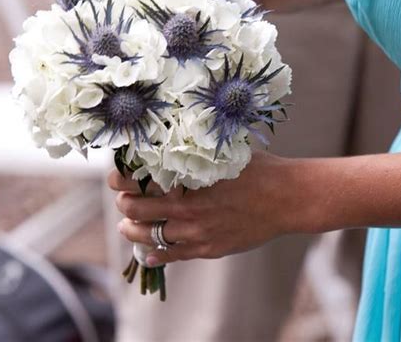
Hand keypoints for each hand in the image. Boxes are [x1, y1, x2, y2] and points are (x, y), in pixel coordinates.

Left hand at [108, 151, 317, 266]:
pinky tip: (148, 253)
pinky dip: (156, 255)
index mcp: (187, 178)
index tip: (114, 176)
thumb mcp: (222, 153)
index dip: (120, 178)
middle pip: (138, 209)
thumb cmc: (257, 169)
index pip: (138, 179)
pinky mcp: (208, 248)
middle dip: (124, 203)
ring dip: (132, 230)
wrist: (286, 198)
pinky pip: (173, 256)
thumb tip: (172, 144)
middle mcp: (186, 206)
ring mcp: (196, 231)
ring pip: (150, 235)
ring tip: (126, 225)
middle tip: (122, 199)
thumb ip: (195, 153)